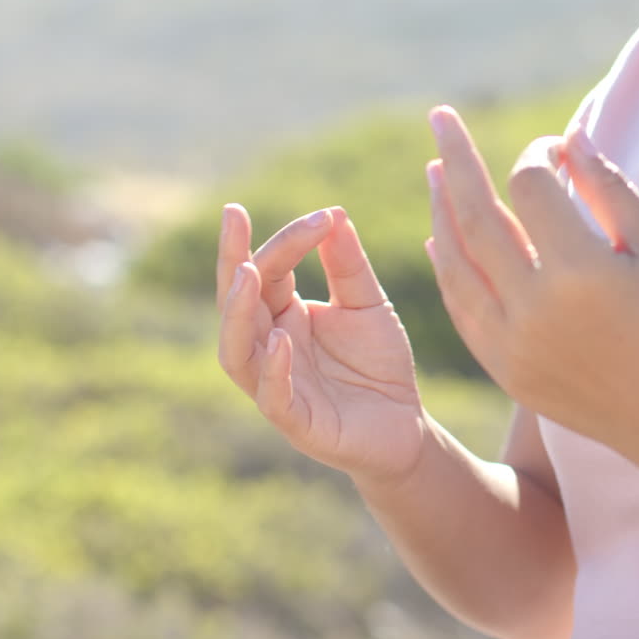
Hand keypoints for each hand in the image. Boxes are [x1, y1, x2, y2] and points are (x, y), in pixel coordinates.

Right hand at [216, 204, 424, 485]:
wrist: (406, 425)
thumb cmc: (379, 364)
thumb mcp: (368, 305)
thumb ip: (349, 265)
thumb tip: (335, 213)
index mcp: (283, 315)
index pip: (270, 270)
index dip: (290, 241)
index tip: (324, 217)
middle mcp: (269, 346)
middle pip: (237, 301)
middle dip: (233, 258)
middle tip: (234, 217)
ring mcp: (276, 385)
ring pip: (236, 350)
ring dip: (236, 312)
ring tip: (247, 273)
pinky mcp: (296, 422)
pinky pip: (272, 396)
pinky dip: (272, 369)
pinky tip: (281, 341)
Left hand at [424, 107, 638, 472]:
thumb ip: (609, 187)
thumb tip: (567, 138)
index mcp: (580, 270)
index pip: (531, 188)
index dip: (538, 156)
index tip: (552, 149)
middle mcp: (535, 306)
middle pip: (476, 216)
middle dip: (456, 159)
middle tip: (439, 118)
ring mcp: (511, 342)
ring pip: (456, 263)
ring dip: (440, 211)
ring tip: (434, 172)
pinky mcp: (502, 369)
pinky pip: (461, 308)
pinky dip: (447, 269)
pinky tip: (439, 238)